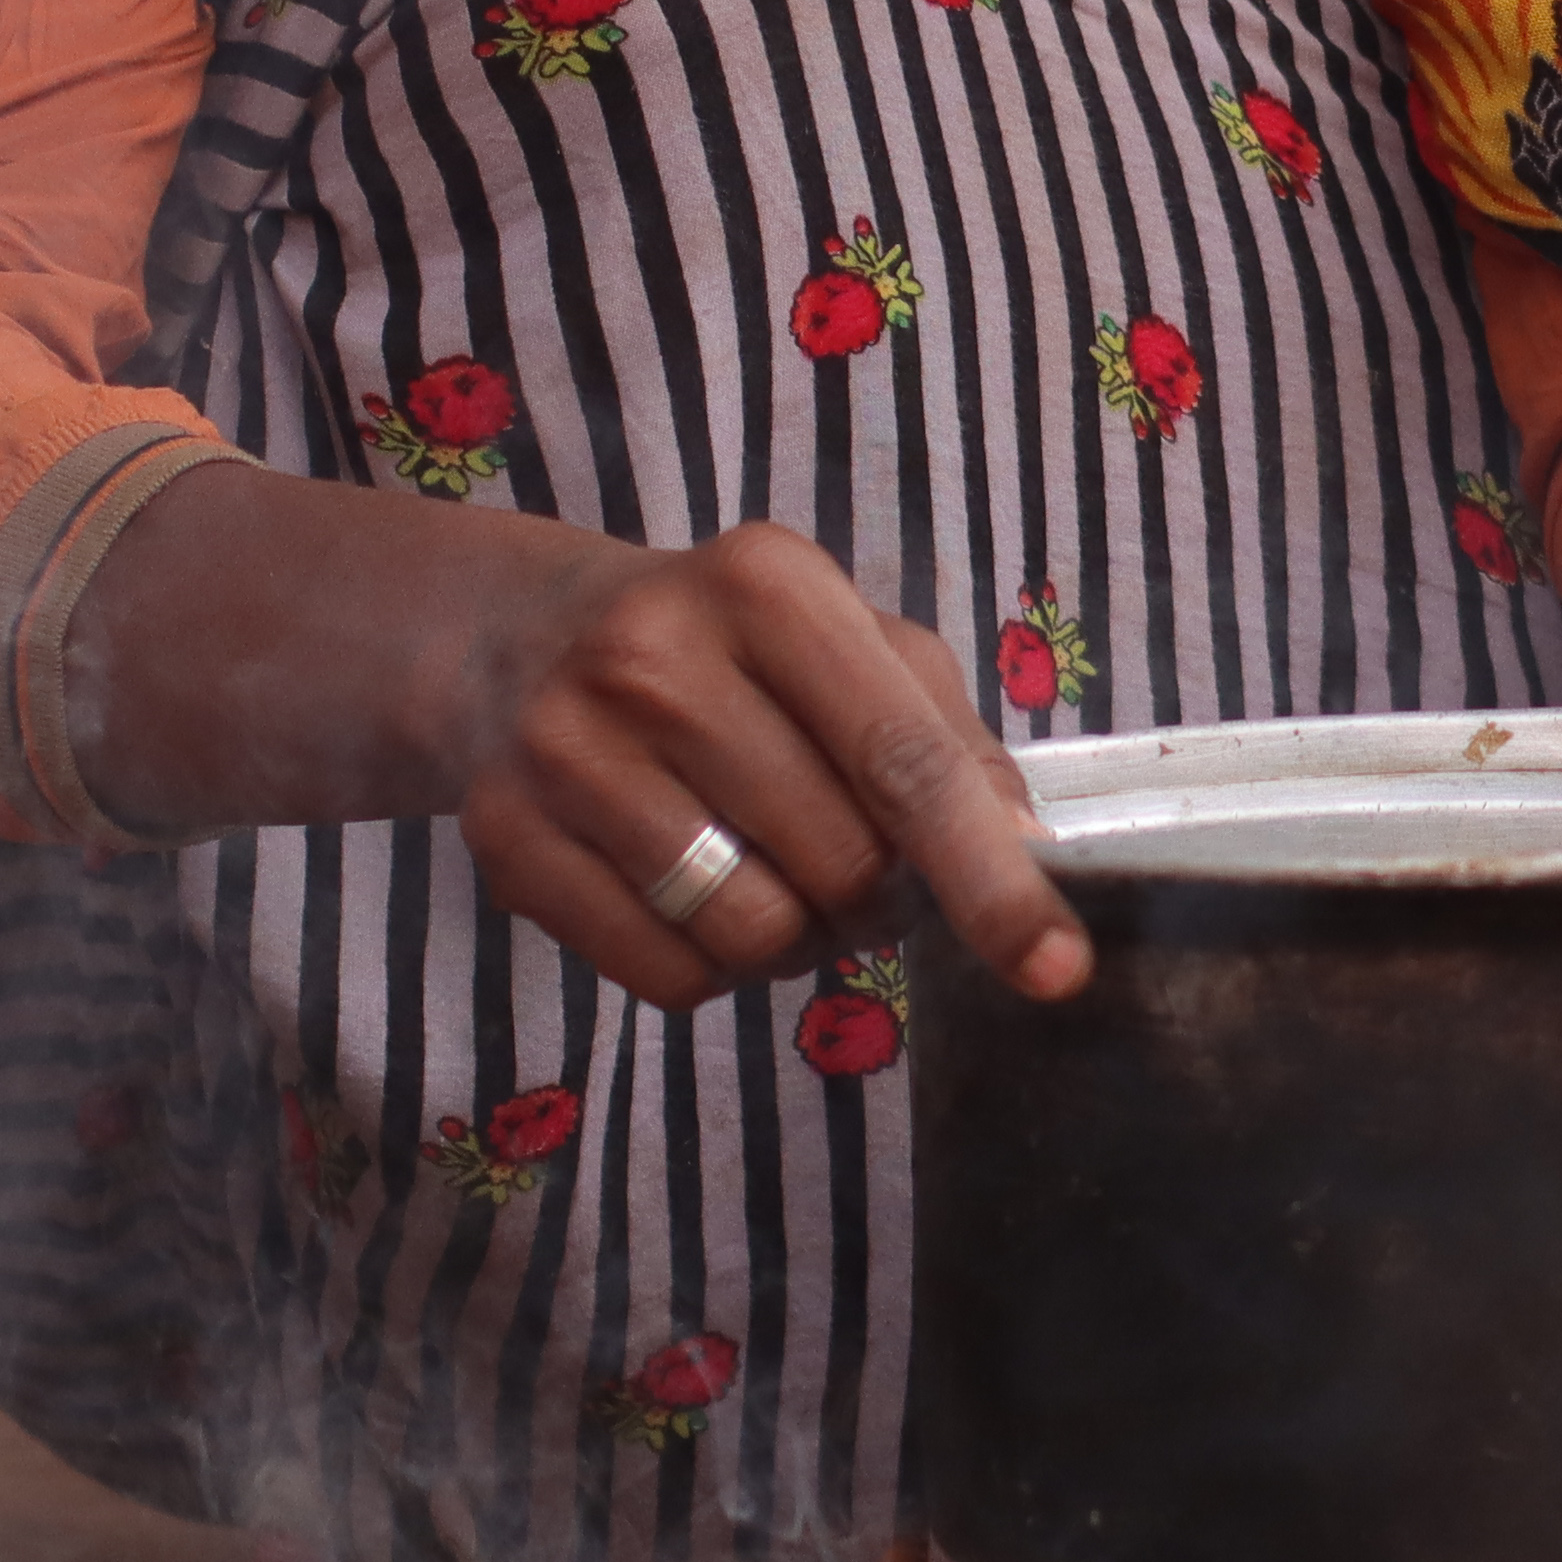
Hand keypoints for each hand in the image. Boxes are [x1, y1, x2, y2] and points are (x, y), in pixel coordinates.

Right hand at [72, 469, 1086, 1011]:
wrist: (516, 642)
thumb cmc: (726, 653)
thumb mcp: (845, 645)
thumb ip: (944, 734)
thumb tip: (1023, 847)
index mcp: (768, 586)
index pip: (904, 760)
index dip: (988, 876)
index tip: (1054, 965)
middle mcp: (656, 655)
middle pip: (839, 865)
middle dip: (875, 899)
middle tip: (851, 868)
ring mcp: (567, 748)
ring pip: (752, 934)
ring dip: (792, 941)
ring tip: (768, 876)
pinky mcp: (506, 838)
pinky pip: (665, 975)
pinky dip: (708, 969)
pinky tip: (691, 898)